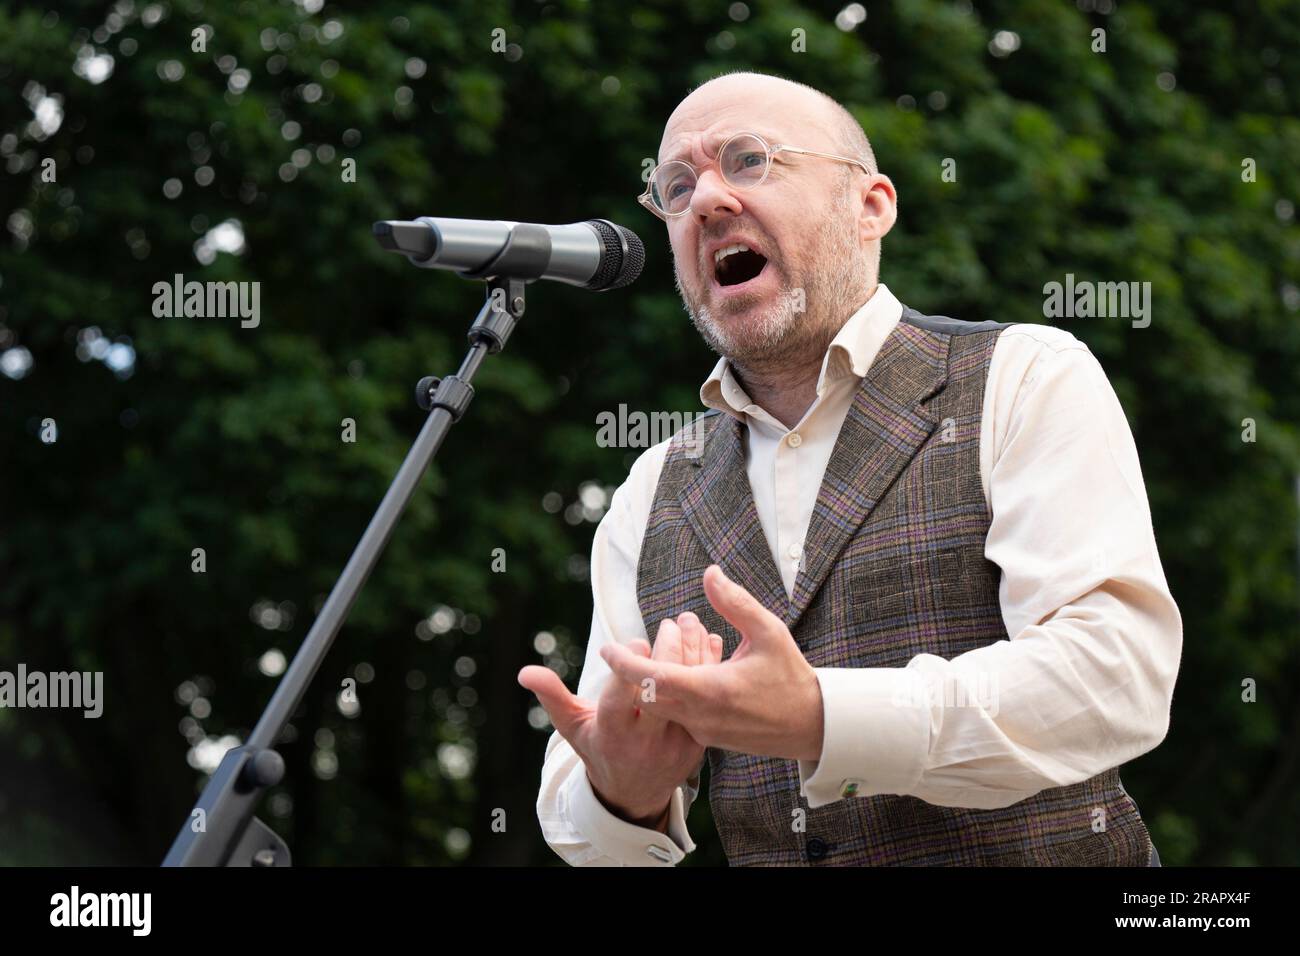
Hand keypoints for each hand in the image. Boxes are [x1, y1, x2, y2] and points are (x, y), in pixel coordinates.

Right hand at [518, 612, 722, 826]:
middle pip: (661, 691)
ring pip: (689, 693)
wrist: (633, 792)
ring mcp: (676, 744)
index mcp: (613, 732)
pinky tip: (710, 640)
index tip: (636, 640)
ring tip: (689, 622)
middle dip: (669, 651)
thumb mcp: (572, 726)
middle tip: (669, 623)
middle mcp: (646, 740)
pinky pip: (707, 702)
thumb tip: (524, 671)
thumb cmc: (598, 747)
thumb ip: (552, 696)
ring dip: (694, 653)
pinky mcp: (699, 744)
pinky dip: (710, 669)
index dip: (629, 669)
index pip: (621, 698)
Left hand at [600, 564, 824, 761]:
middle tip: (639, 643)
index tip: (606, 649)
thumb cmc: (792, 675)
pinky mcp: (707, 739)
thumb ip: (735, 603)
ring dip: (657, 680)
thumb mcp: (769, 631)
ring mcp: (702, 732)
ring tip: (673, 651)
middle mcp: (701, 716)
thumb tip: (709, 573)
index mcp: (711, 691)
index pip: (652, 679)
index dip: (624, 664)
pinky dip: (672, 693)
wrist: (812, 725)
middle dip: (637, 669)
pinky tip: (691, 671)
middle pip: (646, 696)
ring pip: (660, 706)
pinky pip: (677, 716)